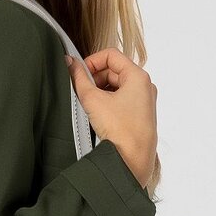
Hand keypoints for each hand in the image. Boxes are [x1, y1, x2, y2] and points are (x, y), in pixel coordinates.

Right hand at [65, 48, 158, 189]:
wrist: (132, 160)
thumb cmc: (120, 130)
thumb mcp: (93, 99)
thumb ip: (79, 77)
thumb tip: (70, 63)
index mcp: (138, 76)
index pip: (111, 55)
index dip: (91, 61)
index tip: (78, 73)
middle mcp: (145, 86)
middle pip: (114, 70)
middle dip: (95, 77)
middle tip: (80, 90)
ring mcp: (144, 101)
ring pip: (117, 85)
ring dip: (100, 90)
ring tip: (88, 104)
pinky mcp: (140, 115)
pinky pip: (121, 99)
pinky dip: (108, 101)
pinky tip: (97, 114)